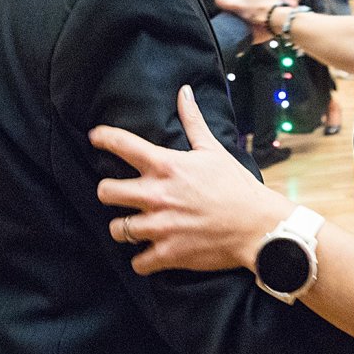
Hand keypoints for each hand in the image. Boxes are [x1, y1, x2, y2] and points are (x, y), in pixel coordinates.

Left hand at [92, 87, 291, 276]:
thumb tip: (183, 91)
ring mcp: (160, 226)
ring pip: (116, 229)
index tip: (95, 138)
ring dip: (125, 228)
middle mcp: (157, 195)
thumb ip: (193, 121)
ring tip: (136, 227)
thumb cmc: (236, 186)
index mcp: (166, 166)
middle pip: (105, 192)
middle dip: (109, 193)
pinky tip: (150, 253)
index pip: (122, 145)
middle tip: (120, 195)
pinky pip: (137, 262)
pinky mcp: (168, 254)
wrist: (258, 226)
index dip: (103, 138)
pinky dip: (142, 260)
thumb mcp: (213, 150)